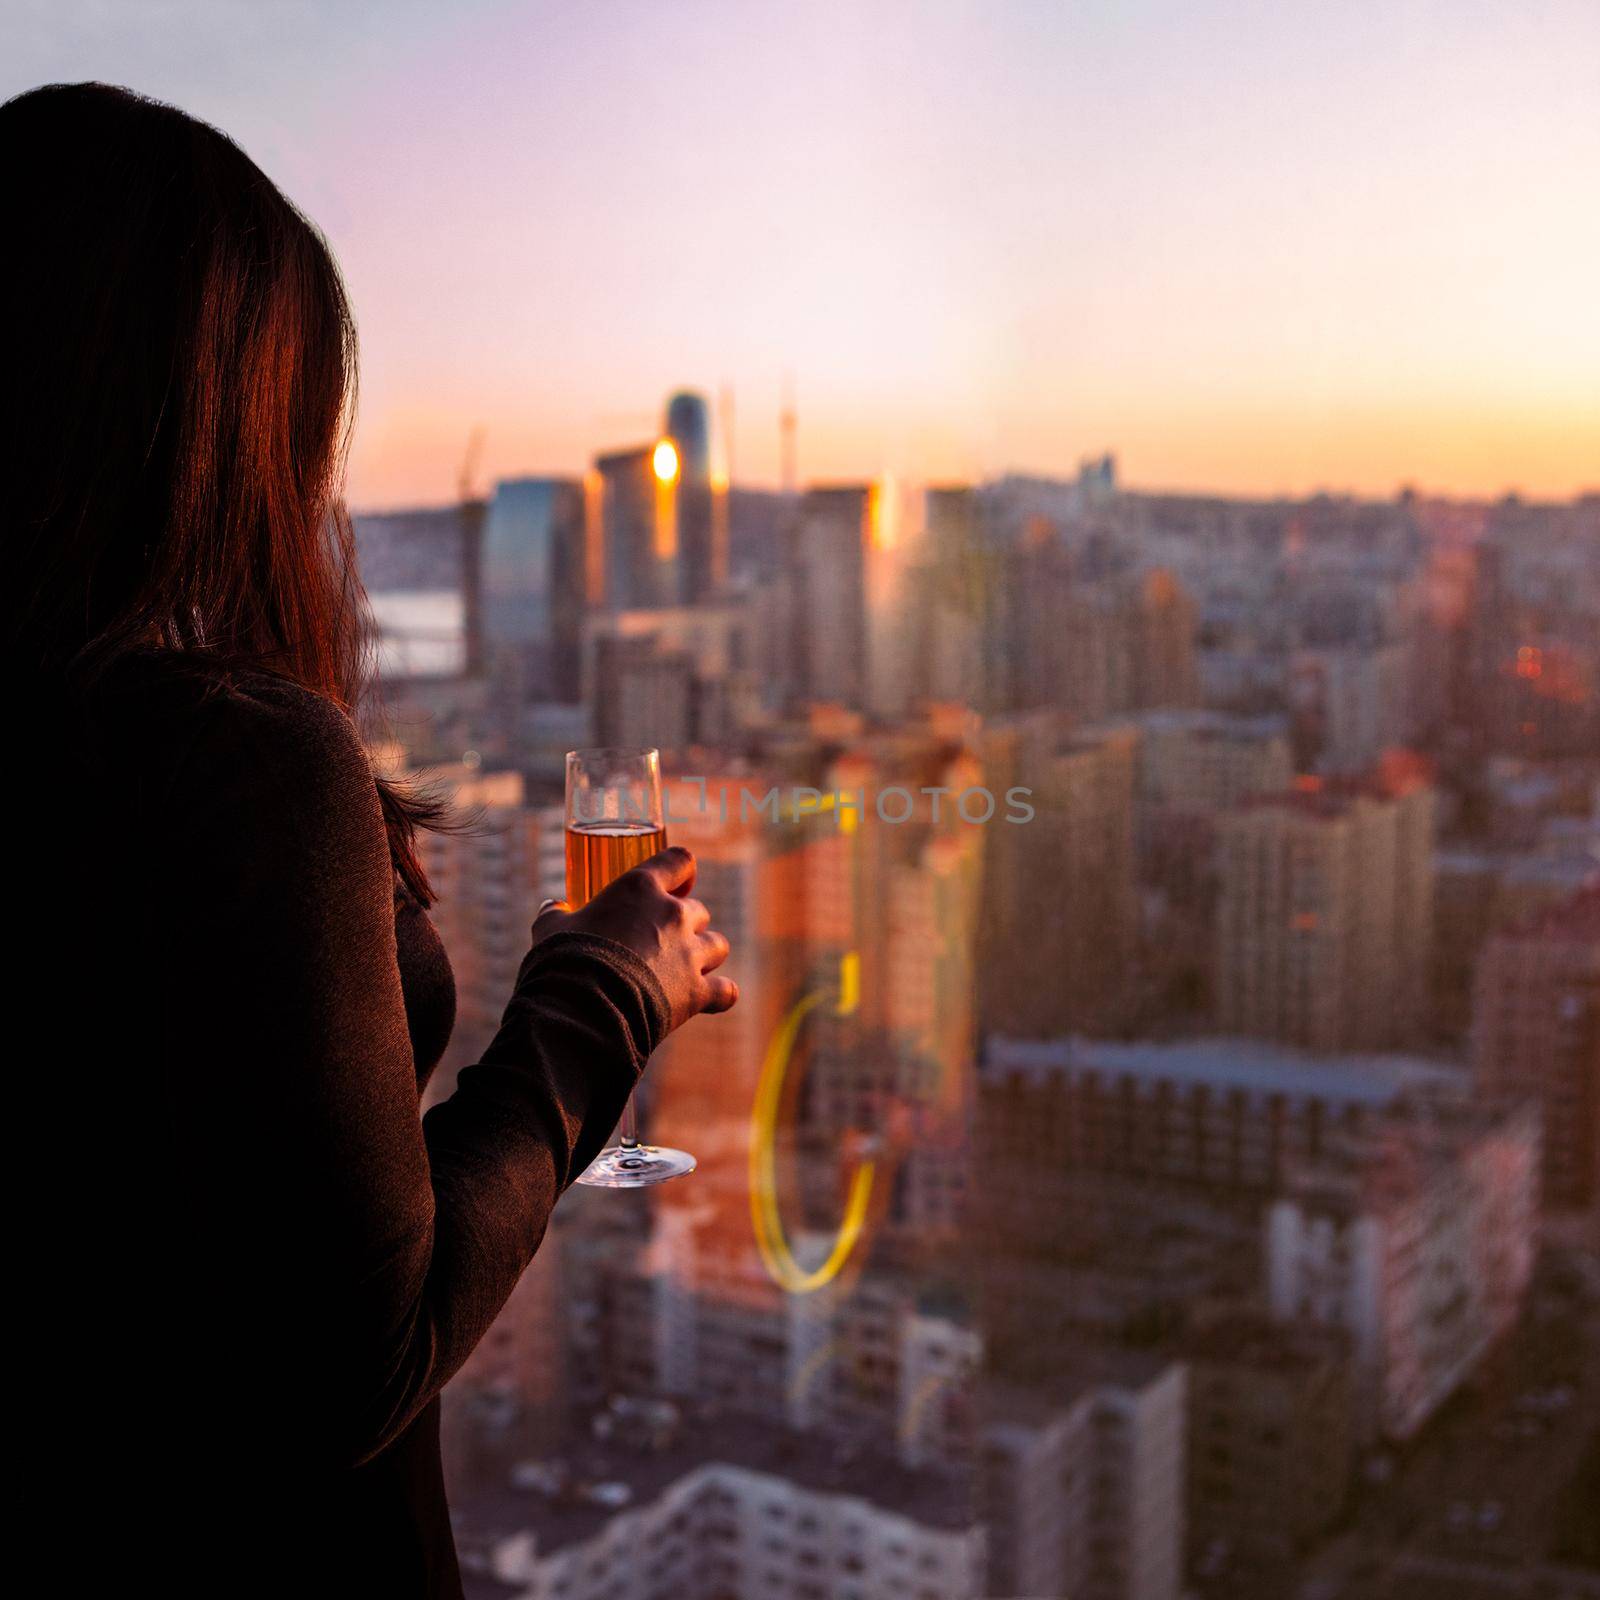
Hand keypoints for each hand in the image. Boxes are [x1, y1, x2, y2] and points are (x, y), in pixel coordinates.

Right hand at [530, 845, 736, 1030]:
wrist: (583, 1007)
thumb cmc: (565, 960)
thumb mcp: (551, 929)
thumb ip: (555, 913)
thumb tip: (552, 906)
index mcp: (641, 888)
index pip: (679, 860)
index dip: (681, 872)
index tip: (676, 885)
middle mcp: (674, 915)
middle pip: (699, 911)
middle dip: (685, 925)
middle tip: (662, 942)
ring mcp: (690, 954)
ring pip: (719, 945)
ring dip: (705, 955)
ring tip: (684, 970)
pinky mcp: (698, 992)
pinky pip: (726, 991)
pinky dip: (720, 995)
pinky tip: (711, 1000)